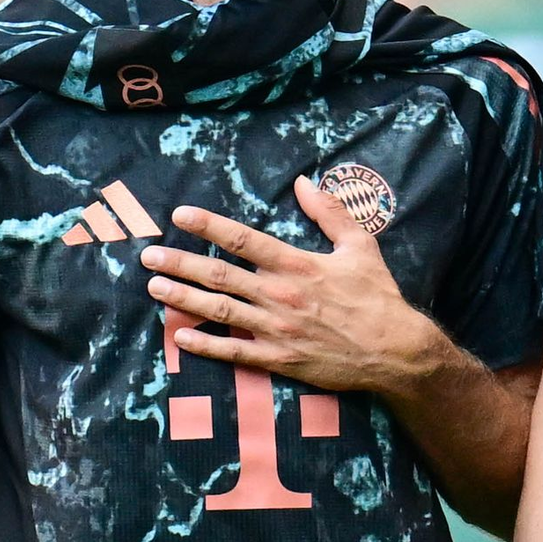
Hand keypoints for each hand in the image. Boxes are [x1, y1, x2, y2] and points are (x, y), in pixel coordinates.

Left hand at [141, 175, 441, 395]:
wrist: (393, 349)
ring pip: (218, 311)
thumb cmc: (377, 294)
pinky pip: (234, 351)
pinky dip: (205, 344)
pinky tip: (180, 336)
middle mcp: (280, 296)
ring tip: (154, 287)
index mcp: (298, 265)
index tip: (181, 215)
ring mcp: (276, 330)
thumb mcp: (360, 245)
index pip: (243, 240)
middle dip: (180, 263)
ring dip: (182, 298)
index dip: (208, 226)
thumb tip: (304, 181)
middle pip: (219, 275)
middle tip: (148, 255)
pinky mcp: (279, 360)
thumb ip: (330, 212)